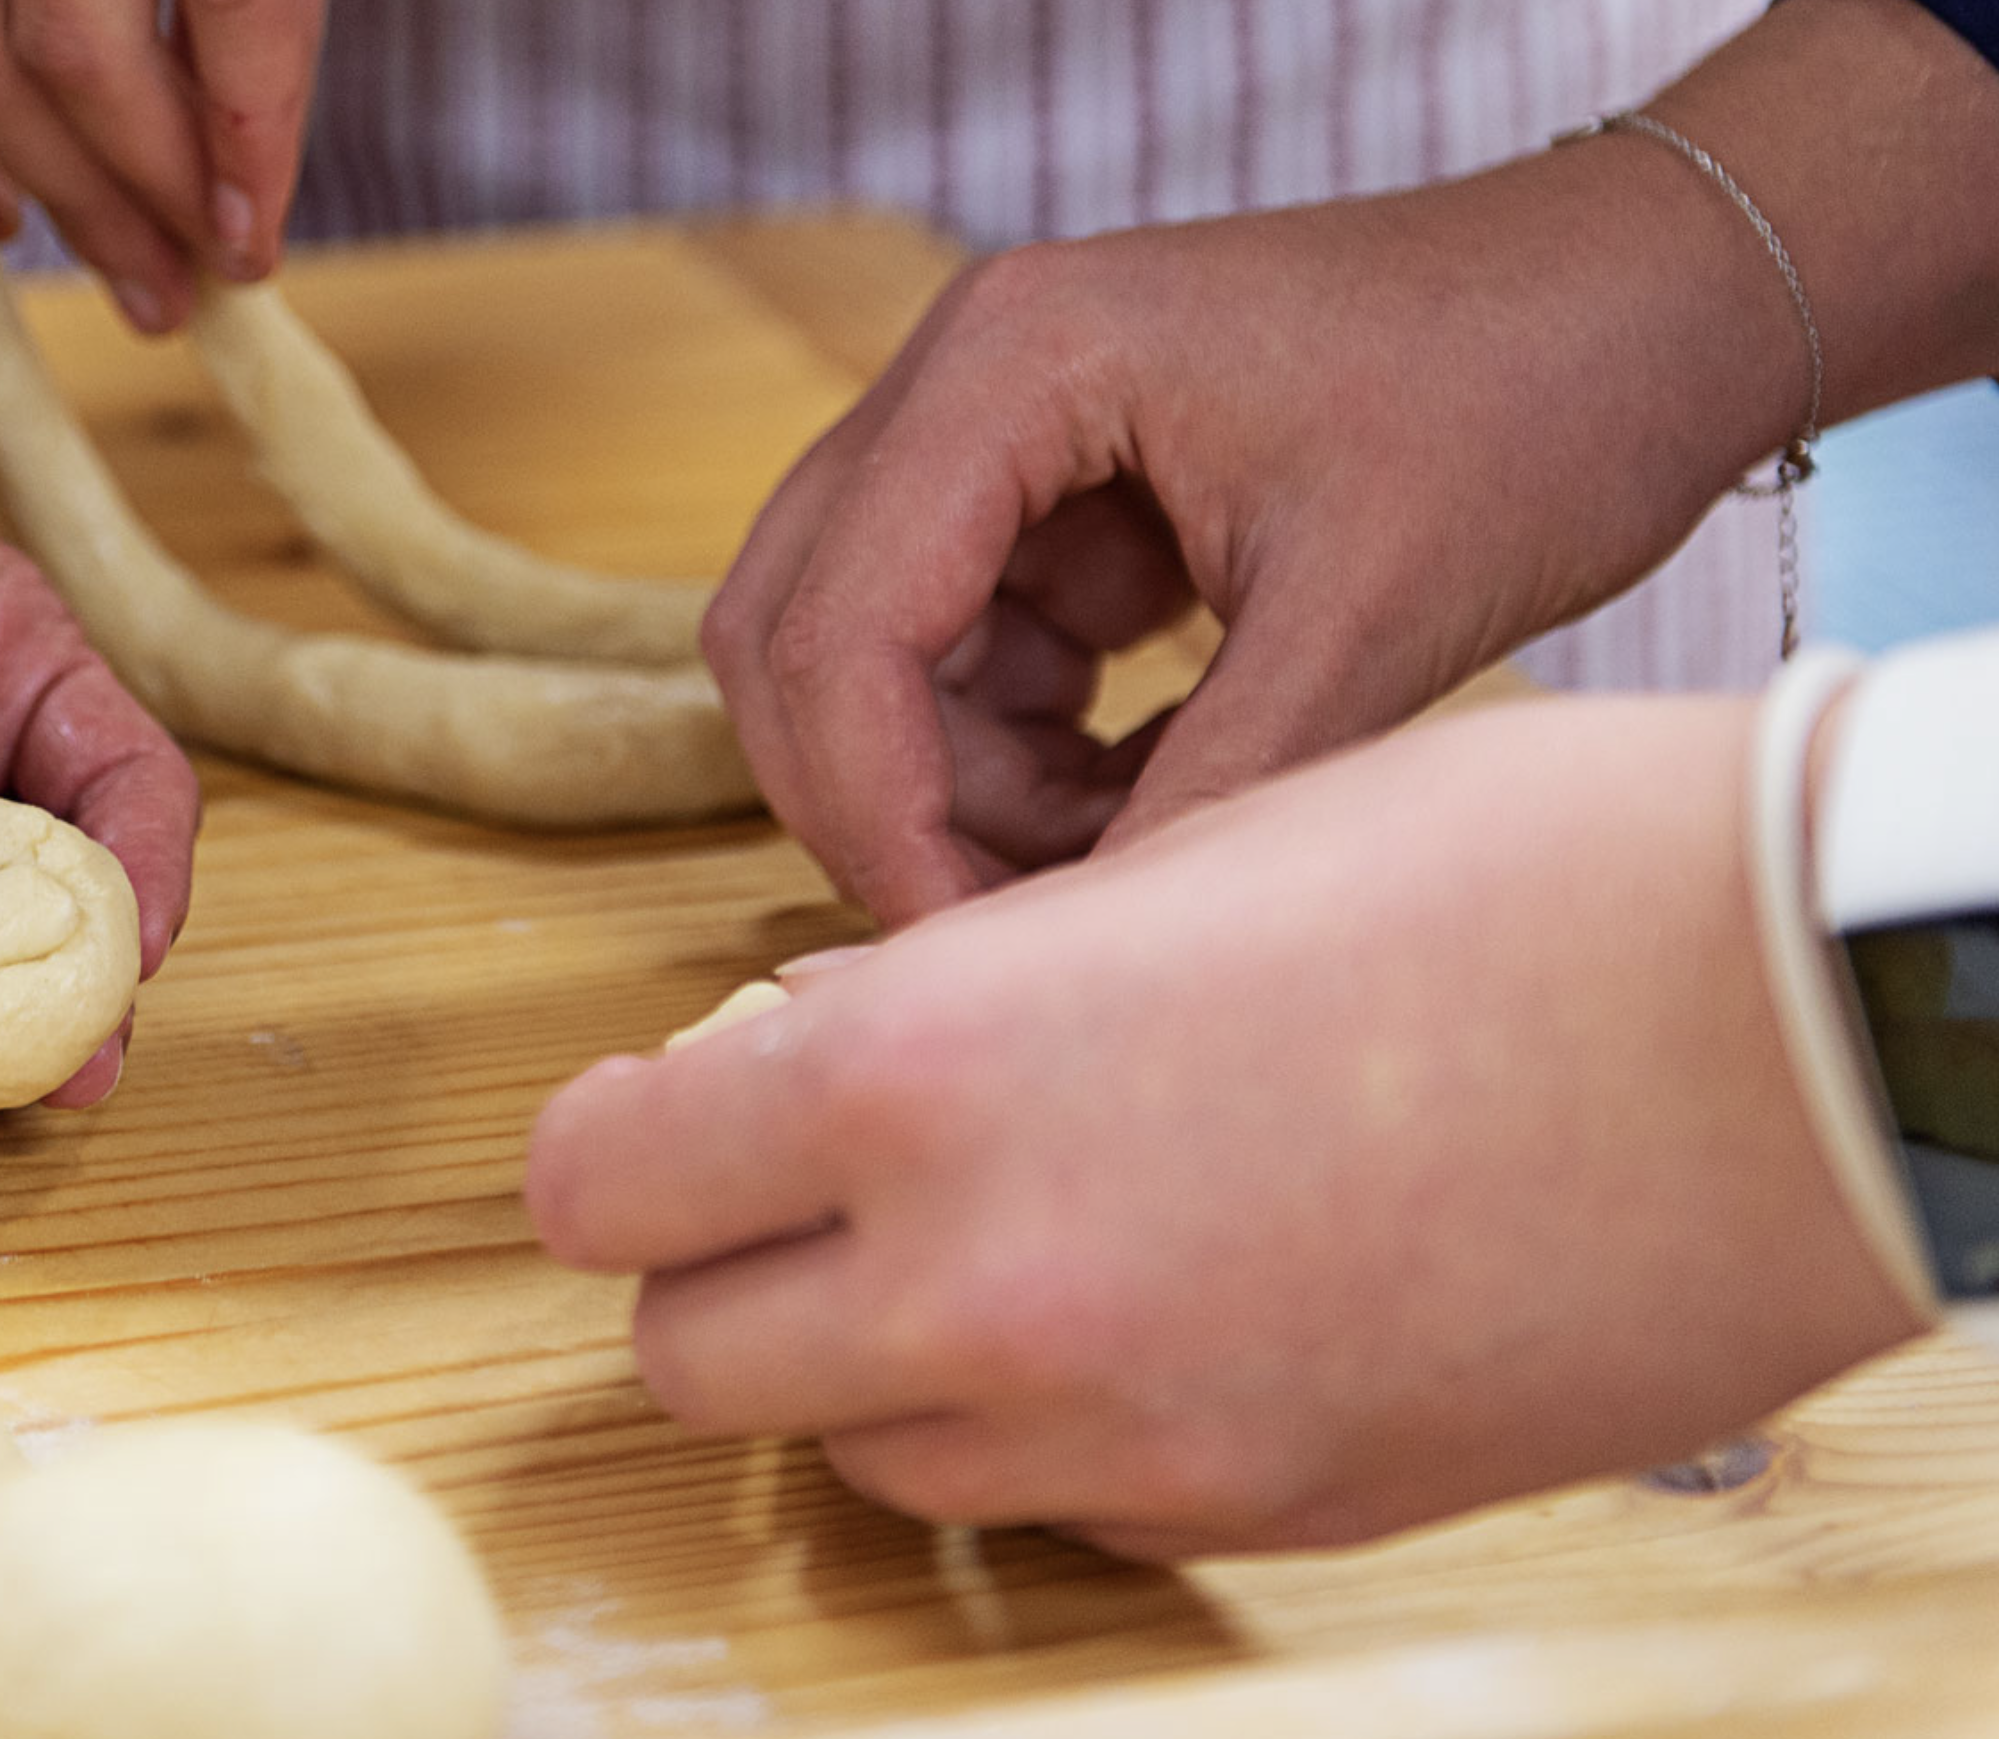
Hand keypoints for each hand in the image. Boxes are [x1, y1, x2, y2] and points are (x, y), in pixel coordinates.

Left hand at [526, 696, 1925, 1555]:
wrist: (1790, 1028)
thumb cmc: (1495, 882)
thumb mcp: (1148, 878)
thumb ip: (935, 996)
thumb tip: (803, 1051)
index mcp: (919, 1076)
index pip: (603, 1184)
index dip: (613, 1147)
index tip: (649, 1122)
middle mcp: (981, 1287)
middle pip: (687, 1356)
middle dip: (719, 1268)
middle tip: (801, 1185)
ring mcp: (1120, 1433)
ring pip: (859, 1452)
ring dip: (876, 1358)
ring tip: (997, 1229)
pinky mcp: (1251, 1516)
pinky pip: (1046, 1509)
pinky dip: (1040, 1429)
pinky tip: (1145, 1304)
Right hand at [702, 137, 1804, 926]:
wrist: (1649, 299)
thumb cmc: (1531, 399)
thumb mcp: (1372, 617)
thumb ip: (1205, 788)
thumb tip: (1070, 962)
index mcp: (1013, 362)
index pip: (837, 622)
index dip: (874, 807)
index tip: (961, 950)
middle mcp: (964, 373)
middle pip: (797, 631)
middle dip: (881, 797)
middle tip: (1001, 927)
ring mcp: (998, 426)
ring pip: (868, 654)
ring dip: (964, 782)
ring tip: (1131, 842)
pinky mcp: (1052, 487)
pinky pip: (962, 650)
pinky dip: (1025, 750)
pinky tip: (1152, 786)